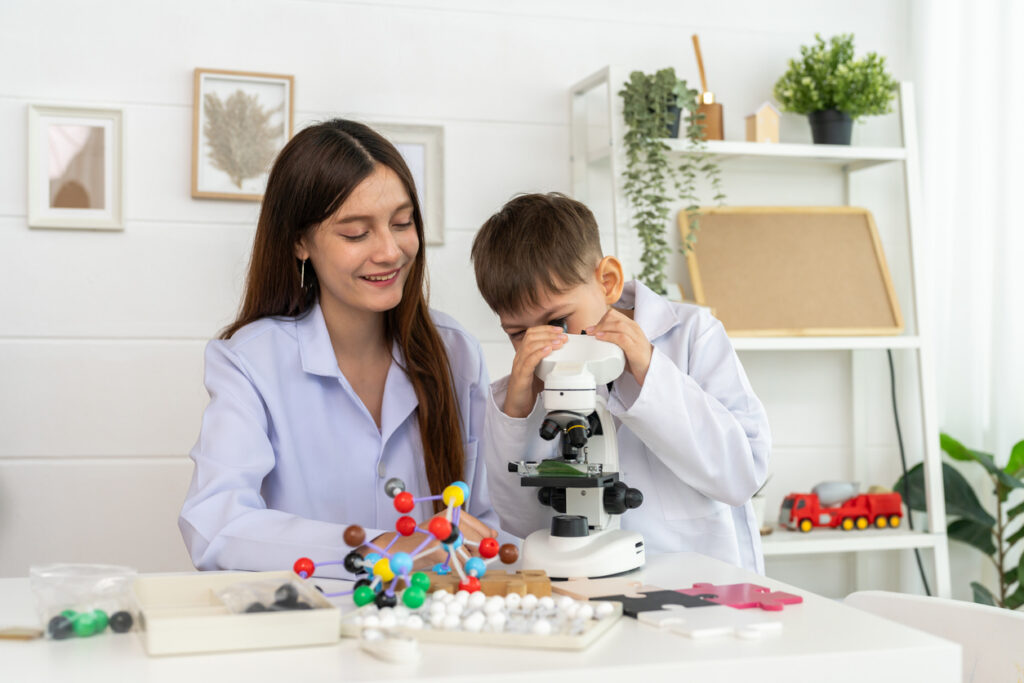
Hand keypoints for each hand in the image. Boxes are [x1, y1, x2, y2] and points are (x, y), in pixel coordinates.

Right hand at [369, 510, 498, 570]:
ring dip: (465, 562)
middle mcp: (451, 519)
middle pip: (481, 542)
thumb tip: (495, 535)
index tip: (480, 549)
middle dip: (476, 554)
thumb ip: (472, 533)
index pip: (485, 530)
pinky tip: (444, 564)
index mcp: (455, 512)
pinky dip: (456, 569)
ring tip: (448, 557)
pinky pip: (458, 563)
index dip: (484, 544)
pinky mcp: (438, 548)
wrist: (397, 549)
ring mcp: (444, 533)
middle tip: (459, 555)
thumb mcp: (450, 533)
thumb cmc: (425, 542)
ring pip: (471, 554)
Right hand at [503, 325, 566, 417]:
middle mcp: (520, 358)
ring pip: (529, 346)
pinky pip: (528, 361)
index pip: (532, 334)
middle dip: (548, 333)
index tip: (559, 330)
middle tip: (562, 336)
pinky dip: (539, 354)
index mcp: (524, 354)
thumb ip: (548, 362)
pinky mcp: (521, 376)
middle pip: (530, 337)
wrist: (517, 406)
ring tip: (558, 343)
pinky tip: (548, 351)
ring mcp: (519, 366)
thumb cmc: (528, 389)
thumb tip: (565, 356)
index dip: (545, 329)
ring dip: (546, 341)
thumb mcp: (540, 371)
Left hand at [586, 308, 652, 385]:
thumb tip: (595, 341)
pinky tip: (600, 338)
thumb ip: (614, 341)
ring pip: (617, 325)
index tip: (592, 328)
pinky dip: (608, 336)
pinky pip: (621, 337)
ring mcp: (636, 337)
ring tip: (592, 334)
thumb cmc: (636, 359)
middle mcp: (634, 329)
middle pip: (614, 317)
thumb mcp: (625, 345)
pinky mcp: (635, 348)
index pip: (614, 314)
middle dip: (599, 323)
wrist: (651, 370)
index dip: (601, 319)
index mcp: (631, 326)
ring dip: (602, 328)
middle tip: (589, 332)